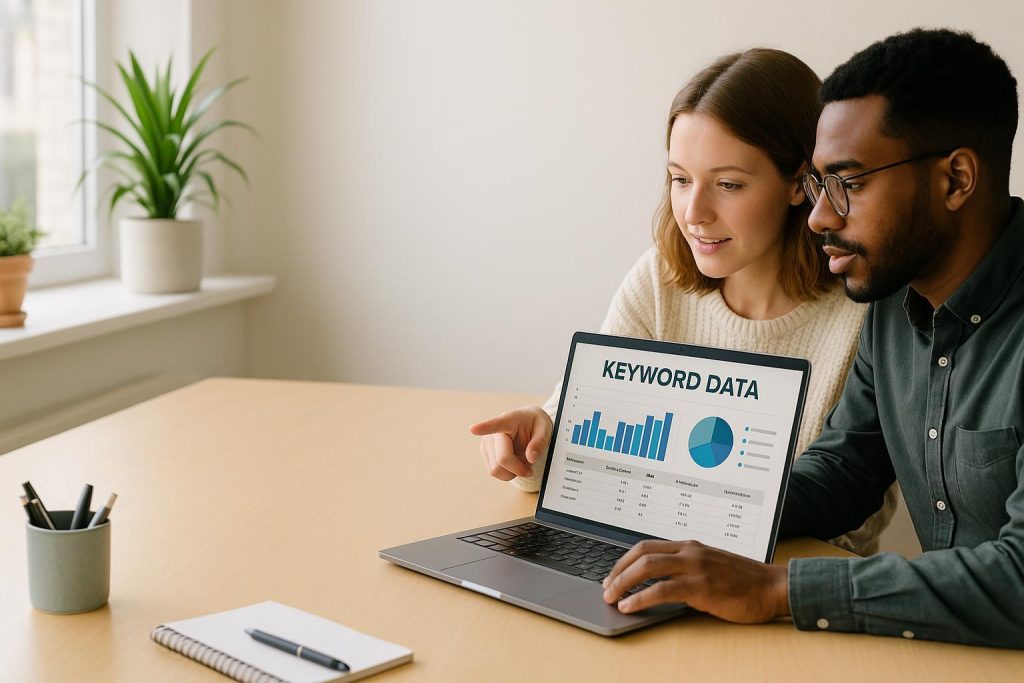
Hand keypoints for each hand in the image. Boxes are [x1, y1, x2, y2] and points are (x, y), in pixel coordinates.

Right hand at [469, 406, 552, 480]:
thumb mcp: (545, 429)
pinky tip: (513, 462)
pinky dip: (507, 472)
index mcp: (509, 420)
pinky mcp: (484, 453)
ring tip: (521, 461)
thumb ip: (539, 442)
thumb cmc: (534, 424)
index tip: (473, 429)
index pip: (495, 424)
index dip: (483, 428)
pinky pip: (494, 472)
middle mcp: (493, 432)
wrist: (526, 423)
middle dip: (518, 470)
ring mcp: (486, 443)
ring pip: (496, 470)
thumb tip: (531, 458)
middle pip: (502, 460)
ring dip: (512, 472)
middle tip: (530, 468)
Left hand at [601, 539, 789, 622]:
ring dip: (623, 584)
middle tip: (606, 588)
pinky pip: (662, 590)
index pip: (647, 547)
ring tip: (611, 598)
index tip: (612, 575)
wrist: (773, 587)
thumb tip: (658, 582)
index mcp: (690, 546)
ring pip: (647, 569)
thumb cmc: (744, 580)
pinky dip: (641, 598)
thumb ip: (687, 568)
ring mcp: (695, 567)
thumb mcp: (711, 565)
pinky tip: (630, 606)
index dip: (624, 561)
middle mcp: (690, 552)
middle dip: (617, 572)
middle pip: (641, 555)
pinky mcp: (701, 587)